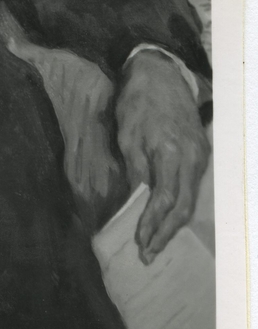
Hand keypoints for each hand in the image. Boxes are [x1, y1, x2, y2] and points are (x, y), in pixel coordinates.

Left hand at [115, 50, 209, 263]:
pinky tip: (167, 217)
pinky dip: (180, 205)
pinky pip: (192, 186)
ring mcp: (200, 156)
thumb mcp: (127, 135)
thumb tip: (137, 201)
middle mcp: (192, 158)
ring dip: (173, 223)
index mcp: (171, 153)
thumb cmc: (138, 101)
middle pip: (184, 207)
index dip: (152, 223)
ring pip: (190, 200)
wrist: (161, 74)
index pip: (165, 199)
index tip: (140, 242)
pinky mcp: (200, 152)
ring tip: (154, 242)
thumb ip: (136, 169)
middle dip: (165, 233)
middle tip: (147, 254)